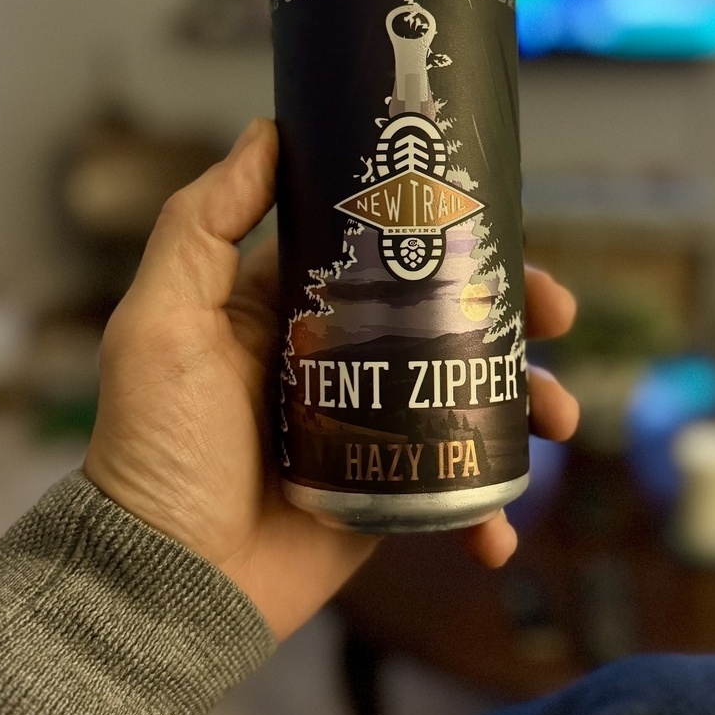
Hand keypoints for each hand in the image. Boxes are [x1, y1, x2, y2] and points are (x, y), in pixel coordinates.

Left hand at [84, 118, 577, 642]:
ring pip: (468, 395)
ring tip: (559, 417)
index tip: (502, 228)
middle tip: (556, 316)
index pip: (385, 252)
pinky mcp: (385, 492)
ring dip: (526, 400)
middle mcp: (338, 360)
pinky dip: (489, 505)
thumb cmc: (155, 447)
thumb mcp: (162, 322)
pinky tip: (501, 527)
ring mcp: (369, 427)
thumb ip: (200, 225)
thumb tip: (265, 133)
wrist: (165, 581)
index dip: (448, 234)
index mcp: (292, 310)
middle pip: (446, 317)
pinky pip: (453, 488)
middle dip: (512, 313)